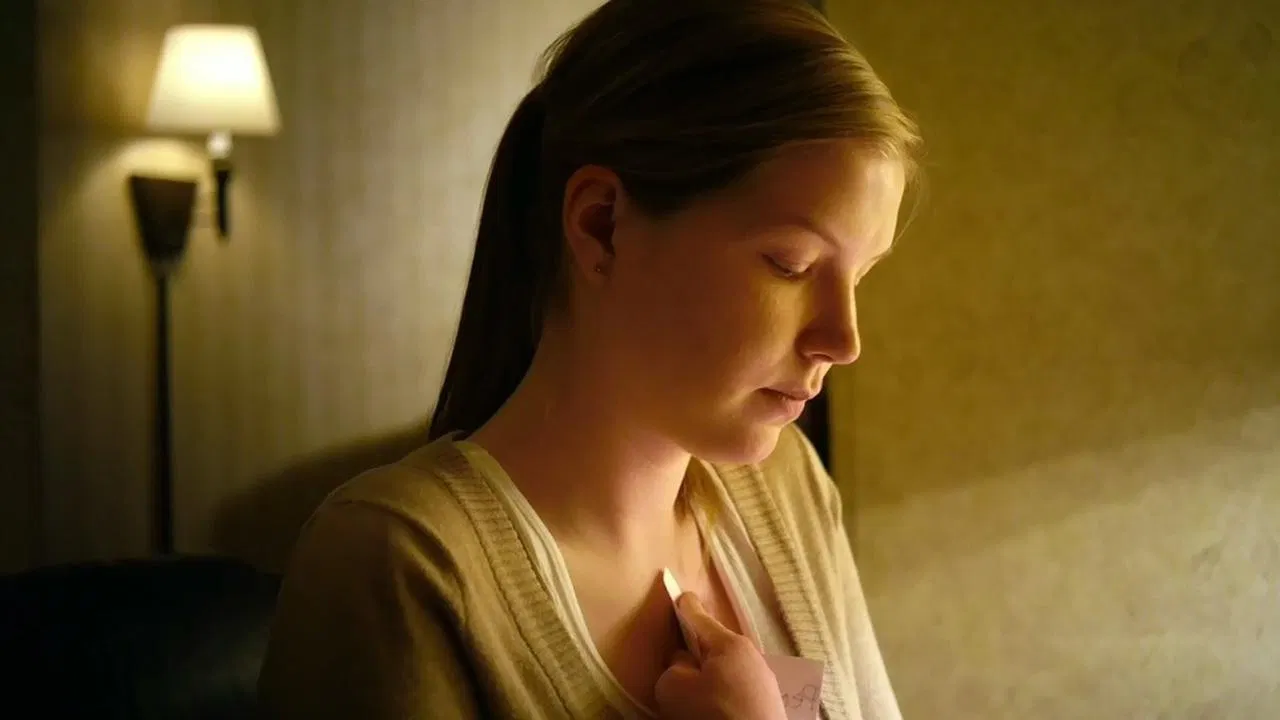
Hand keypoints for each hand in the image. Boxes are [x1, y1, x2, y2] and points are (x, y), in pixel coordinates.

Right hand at [654, 592, 786, 719]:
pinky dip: (726, 698)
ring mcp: (765, 681)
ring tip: (699, 702)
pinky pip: (739, 691)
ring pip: (728, 670)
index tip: (678, 596)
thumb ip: (673, 667)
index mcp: (730, 644)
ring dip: (712, 679)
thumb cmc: (714, 715)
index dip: (683, 606)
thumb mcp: (674, 689)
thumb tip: (686, 664)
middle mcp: (752, 656)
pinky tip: (719, 712)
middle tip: (679, 673)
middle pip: (714, 646)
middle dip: (696, 654)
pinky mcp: (770, 705)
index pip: (698, 615)